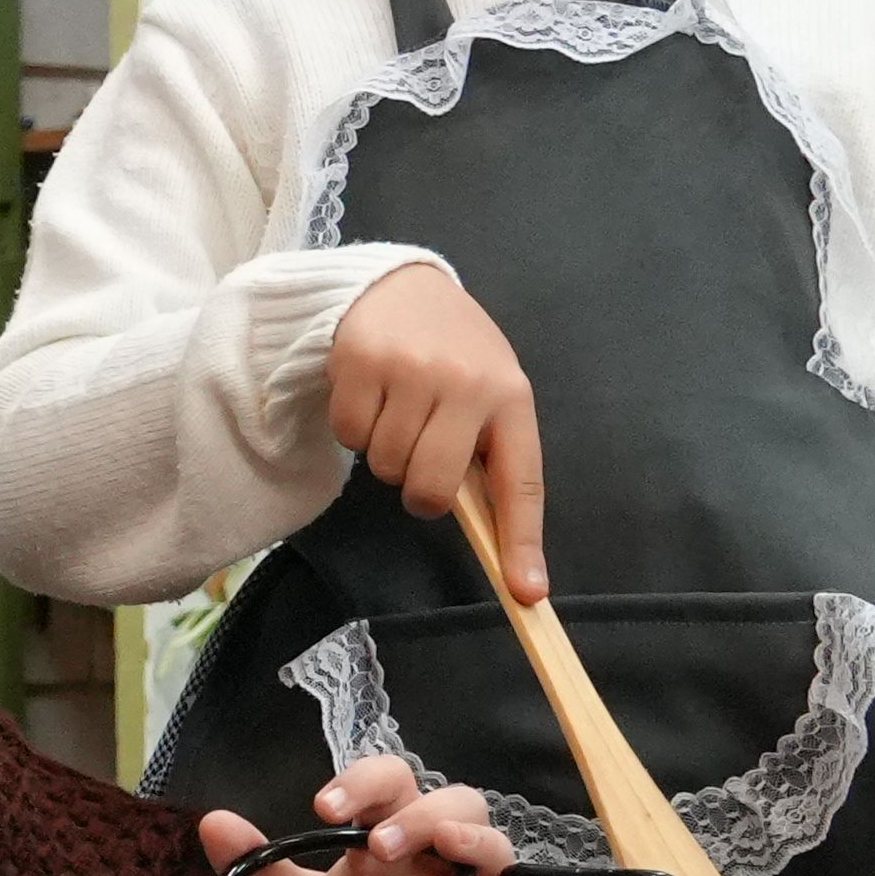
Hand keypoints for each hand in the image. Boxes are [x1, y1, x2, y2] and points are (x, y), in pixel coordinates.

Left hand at [196, 756, 510, 875]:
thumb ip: (258, 868)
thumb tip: (214, 823)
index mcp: (386, 832)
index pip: (390, 780)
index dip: (365, 781)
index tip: (325, 806)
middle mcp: (433, 853)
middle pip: (455, 800)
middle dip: (420, 812)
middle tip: (379, 843)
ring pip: (493, 842)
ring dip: (469, 837)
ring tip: (441, 847)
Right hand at [327, 261, 546, 592]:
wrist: (401, 284)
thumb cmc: (453, 353)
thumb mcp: (487, 393)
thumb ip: (487, 456)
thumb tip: (498, 547)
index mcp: (510, 398)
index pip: (521, 483)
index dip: (522, 542)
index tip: (525, 592)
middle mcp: (466, 382)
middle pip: (431, 488)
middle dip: (419, 489)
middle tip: (419, 453)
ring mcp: (412, 369)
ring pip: (385, 464)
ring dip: (384, 452)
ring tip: (396, 409)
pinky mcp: (362, 360)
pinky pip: (348, 435)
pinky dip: (353, 427)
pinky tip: (370, 393)